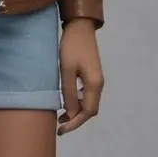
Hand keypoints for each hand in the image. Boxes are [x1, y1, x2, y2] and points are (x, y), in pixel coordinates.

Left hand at [58, 18, 102, 134]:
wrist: (79, 26)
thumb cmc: (71, 46)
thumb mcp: (66, 69)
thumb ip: (69, 92)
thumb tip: (71, 114)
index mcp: (94, 85)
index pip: (88, 112)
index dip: (75, 123)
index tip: (61, 130)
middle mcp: (98, 85)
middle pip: (90, 110)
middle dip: (75, 120)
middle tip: (59, 127)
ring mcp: (96, 79)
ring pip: (88, 103)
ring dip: (76, 112)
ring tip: (60, 117)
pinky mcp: (91, 74)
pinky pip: (86, 95)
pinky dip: (77, 102)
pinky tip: (66, 102)